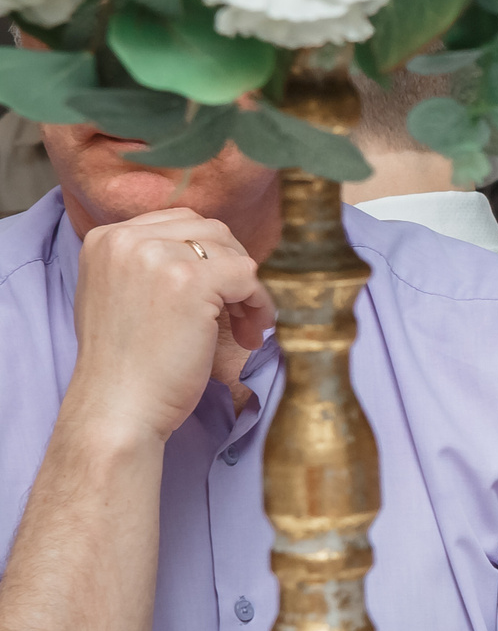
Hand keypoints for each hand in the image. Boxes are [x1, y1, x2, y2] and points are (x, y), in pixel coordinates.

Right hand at [60, 208, 271, 447]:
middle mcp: (126, 239)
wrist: (117, 407)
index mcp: (105, 239)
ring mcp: (157, 256)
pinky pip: (248, 277)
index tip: (217, 295)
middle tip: (236, 312)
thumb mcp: (121, 295)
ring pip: (231, 252)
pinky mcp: (190, 280)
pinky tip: (251, 334)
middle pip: (209, 230)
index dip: (209, 257)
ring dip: (247, 290)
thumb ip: (150, 265)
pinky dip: (259, 305)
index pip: (178, 223)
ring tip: (244, 328)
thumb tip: (210, 254)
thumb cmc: (127, 365)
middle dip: (231, 268)